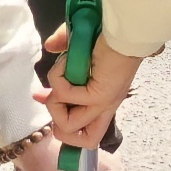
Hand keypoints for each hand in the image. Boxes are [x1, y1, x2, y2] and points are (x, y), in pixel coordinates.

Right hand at [33, 28, 143, 155]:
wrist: (126, 28)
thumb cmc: (109, 37)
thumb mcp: (81, 52)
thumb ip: (67, 52)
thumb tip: (49, 48)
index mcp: (105, 99)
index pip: (88, 132)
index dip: (62, 123)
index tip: (44, 97)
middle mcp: (107, 106)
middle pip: (85, 142)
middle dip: (58, 120)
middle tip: (55, 93)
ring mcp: (103, 103)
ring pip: (66, 125)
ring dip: (54, 99)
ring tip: (63, 72)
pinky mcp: (99, 96)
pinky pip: (63, 95)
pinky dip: (57, 76)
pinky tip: (67, 59)